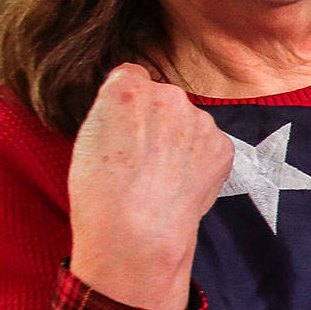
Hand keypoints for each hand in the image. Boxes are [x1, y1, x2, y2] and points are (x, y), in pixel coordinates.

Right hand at [67, 65, 234, 309]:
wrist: (137, 233)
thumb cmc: (100, 192)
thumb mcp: (87, 136)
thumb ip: (113, 108)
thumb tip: (130, 102)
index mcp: (128, 86)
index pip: (131, 76)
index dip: (126, 105)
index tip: (123, 127)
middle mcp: (168, 94)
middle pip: (164, 98)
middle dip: (156, 120)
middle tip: (142, 157)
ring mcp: (200, 120)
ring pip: (189, 121)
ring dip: (180, 139)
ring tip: (162, 175)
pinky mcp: (222, 145)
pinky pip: (210, 144)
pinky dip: (200, 160)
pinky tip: (182, 183)